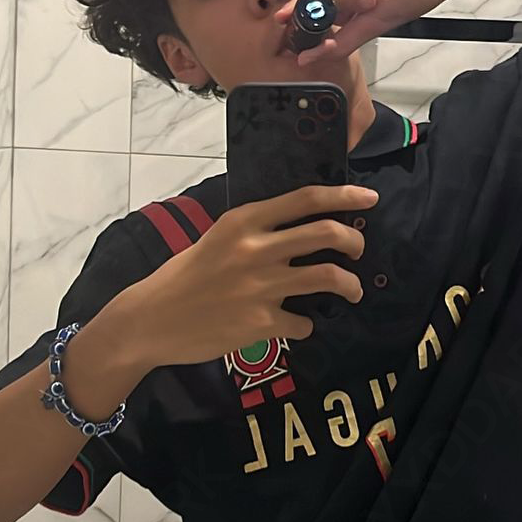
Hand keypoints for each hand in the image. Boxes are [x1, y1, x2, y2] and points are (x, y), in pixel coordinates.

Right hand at [125, 184, 380, 366]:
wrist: (151, 319)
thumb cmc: (184, 276)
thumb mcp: (217, 238)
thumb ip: (255, 231)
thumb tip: (299, 226)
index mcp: (244, 222)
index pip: (305, 199)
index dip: (344, 195)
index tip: (369, 197)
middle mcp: (256, 250)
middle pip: (327, 234)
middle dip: (355, 240)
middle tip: (359, 249)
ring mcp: (261, 287)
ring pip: (329, 277)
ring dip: (349, 284)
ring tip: (352, 290)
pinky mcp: (262, 322)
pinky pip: (303, 322)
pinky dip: (306, 325)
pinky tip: (297, 325)